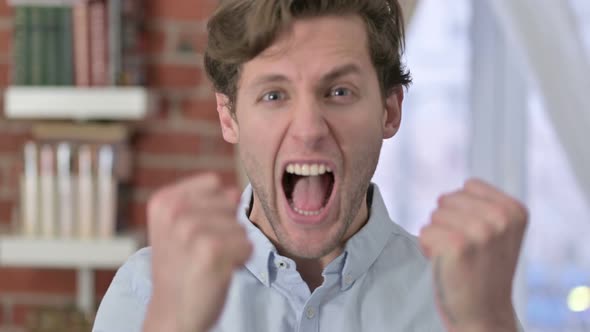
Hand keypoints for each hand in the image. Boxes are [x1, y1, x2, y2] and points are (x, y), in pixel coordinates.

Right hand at [142, 173, 252, 331]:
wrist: (173, 314)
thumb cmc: (182, 269)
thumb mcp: (181, 227)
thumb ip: (206, 202)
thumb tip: (235, 192)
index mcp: (163, 201)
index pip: (214, 183)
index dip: (216, 208)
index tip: (195, 233)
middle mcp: (173, 211)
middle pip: (230, 202)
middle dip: (226, 227)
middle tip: (202, 251)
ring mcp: (190, 230)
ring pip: (240, 225)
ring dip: (233, 246)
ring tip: (208, 262)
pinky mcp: (210, 251)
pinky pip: (247, 245)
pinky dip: (240, 261)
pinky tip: (217, 272)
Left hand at [419, 179, 527, 331]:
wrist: (483, 313)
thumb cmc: (483, 269)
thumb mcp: (497, 231)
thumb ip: (481, 205)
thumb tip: (443, 195)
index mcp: (514, 210)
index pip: (468, 186)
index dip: (463, 210)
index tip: (477, 236)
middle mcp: (501, 218)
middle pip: (447, 199)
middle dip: (448, 223)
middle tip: (465, 251)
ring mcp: (480, 231)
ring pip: (434, 216)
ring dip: (438, 237)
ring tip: (456, 258)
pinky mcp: (457, 246)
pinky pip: (424, 233)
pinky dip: (428, 248)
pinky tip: (446, 265)